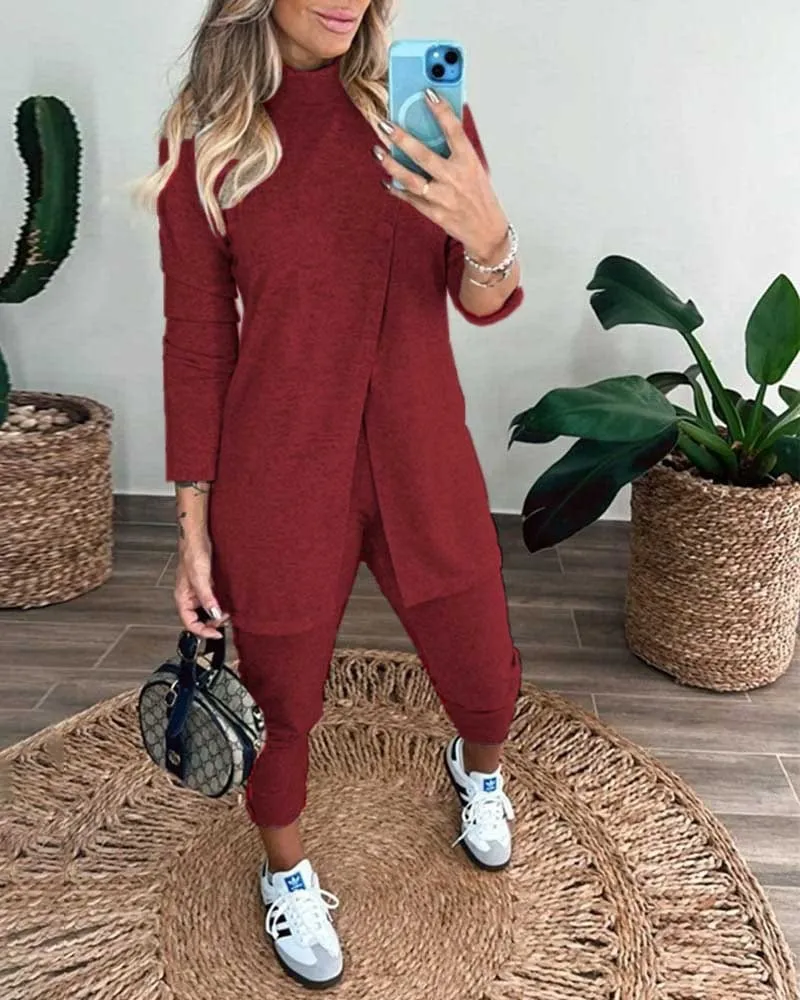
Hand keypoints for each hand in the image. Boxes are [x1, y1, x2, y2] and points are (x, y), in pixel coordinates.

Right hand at [174, 535, 228, 638]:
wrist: (197, 536)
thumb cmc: (192, 553)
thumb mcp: (200, 578)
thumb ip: (206, 597)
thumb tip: (214, 612)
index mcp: (183, 597)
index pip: (190, 623)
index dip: (202, 631)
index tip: (216, 634)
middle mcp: (189, 596)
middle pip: (199, 619)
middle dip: (212, 622)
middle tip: (224, 620)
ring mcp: (198, 591)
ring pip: (207, 610)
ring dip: (217, 613)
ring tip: (227, 612)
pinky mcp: (206, 584)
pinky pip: (212, 599)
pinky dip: (220, 603)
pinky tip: (227, 602)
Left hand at [373, 91, 509, 262]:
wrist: (486, 230)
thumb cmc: (479, 194)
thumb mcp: (474, 168)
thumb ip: (454, 150)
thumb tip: (429, 128)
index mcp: (469, 162)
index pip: (454, 131)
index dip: (441, 110)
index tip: (427, 93)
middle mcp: (455, 179)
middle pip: (424, 155)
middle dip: (402, 138)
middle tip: (385, 124)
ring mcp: (443, 198)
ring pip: (412, 180)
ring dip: (392, 165)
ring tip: (377, 151)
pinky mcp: (434, 213)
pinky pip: (410, 198)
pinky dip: (396, 188)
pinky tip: (386, 179)